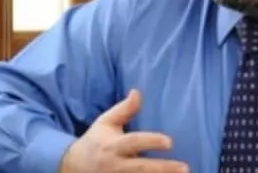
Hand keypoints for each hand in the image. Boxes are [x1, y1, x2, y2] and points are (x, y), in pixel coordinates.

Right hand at [60, 89, 188, 172]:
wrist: (72, 166)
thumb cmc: (95, 140)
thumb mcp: (106, 122)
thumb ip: (124, 109)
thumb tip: (137, 92)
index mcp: (113, 145)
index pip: (134, 142)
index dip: (151, 142)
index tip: (170, 142)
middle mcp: (114, 165)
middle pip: (140, 168)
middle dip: (162, 169)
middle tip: (185, 168)